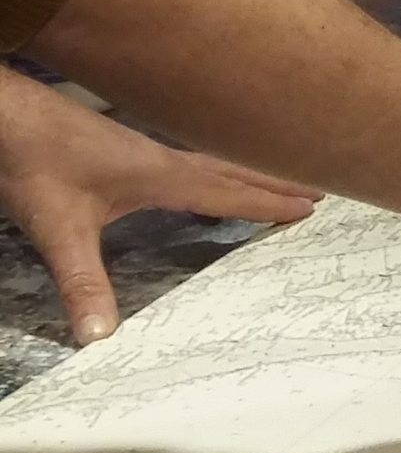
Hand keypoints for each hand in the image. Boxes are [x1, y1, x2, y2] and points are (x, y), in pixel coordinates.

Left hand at [0, 68, 320, 343]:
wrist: (7, 115)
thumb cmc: (35, 162)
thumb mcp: (57, 229)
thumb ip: (82, 282)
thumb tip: (101, 337)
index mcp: (162, 176)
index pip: (229, 192)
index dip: (270, 202)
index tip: (312, 207)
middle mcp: (164, 159)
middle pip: (235, 170)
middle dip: (277, 181)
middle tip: (319, 187)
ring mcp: (147, 150)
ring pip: (215, 161)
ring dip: (251, 171)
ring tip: (280, 177)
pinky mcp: (128, 149)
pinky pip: (193, 159)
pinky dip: (219, 167)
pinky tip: (205, 174)